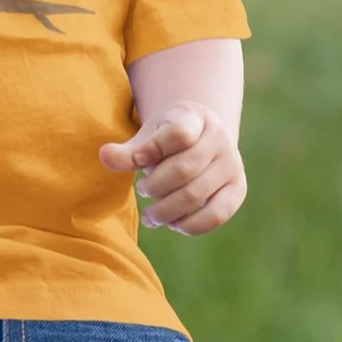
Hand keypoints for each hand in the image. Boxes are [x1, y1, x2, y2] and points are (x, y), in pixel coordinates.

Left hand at [99, 100, 247, 235]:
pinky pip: (216, 214)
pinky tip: (173, 223)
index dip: (153, 150)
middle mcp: (219, 137)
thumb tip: (104, 156)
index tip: (137, 162)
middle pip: (184, 169)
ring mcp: (232, 163)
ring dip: (166, 209)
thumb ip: (126, 151)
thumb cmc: (165, 140)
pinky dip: (190, 224)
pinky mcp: (237, 188)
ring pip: (196, 193)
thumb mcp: (145, 137)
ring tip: (151, 215)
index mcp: (194, 116)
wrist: (199, 139)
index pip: (177, 133)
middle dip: (155, 186)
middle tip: (142, 190)